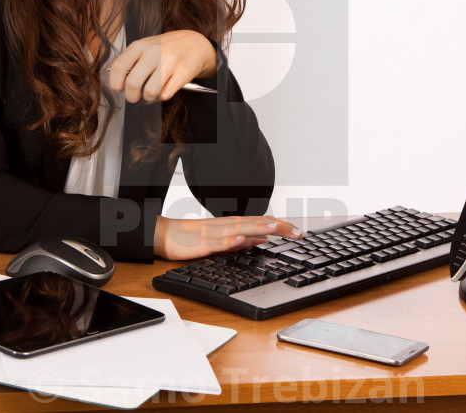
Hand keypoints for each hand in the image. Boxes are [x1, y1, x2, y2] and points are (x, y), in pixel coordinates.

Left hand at [108, 30, 215, 103]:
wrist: (194, 43)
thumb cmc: (166, 49)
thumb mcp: (146, 47)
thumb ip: (131, 62)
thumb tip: (119, 84)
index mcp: (140, 46)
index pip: (118, 67)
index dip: (115, 83)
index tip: (119, 88)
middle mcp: (154, 52)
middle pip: (132, 83)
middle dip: (131, 96)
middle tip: (135, 96)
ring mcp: (170, 61)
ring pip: (150, 92)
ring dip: (149, 97)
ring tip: (152, 92)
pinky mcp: (183, 72)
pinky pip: (166, 94)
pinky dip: (163, 96)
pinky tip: (165, 87)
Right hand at [153, 216, 303, 260]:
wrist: (165, 235)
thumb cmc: (192, 237)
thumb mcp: (222, 239)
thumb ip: (241, 240)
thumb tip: (262, 241)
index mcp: (233, 225)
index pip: (262, 222)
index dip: (282, 227)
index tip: (300, 233)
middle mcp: (227, 226)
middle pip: (257, 223)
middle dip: (279, 228)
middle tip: (299, 233)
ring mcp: (215, 233)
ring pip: (240, 229)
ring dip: (259, 228)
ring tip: (276, 228)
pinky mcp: (202, 243)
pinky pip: (218, 241)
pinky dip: (231, 240)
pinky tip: (241, 239)